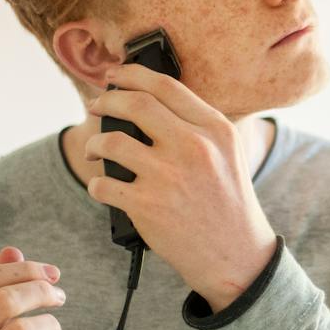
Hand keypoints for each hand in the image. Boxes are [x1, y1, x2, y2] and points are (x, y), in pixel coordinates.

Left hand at [83, 63, 275, 310]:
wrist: (236, 255)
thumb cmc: (228, 202)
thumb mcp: (228, 153)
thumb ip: (197, 124)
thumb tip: (148, 98)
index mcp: (214, 129)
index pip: (166, 86)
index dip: (132, 74)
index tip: (114, 75)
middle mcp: (193, 146)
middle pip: (135, 104)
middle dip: (106, 100)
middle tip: (95, 105)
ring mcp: (169, 176)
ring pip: (111, 141)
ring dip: (93, 142)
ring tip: (94, 149)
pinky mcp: (148, 206)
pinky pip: (103, 184)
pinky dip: (97, 184)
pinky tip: (103, 186)